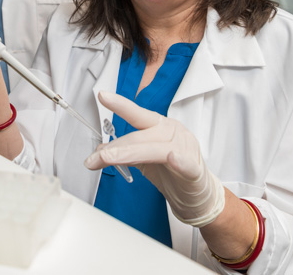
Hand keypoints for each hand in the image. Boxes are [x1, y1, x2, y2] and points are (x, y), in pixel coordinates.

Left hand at [85, 91, 224, 226]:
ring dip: (128, 154)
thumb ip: (124, 151)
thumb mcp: (143, 160)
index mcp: (160, 126)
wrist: (198, 195)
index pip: (137, 114)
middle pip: (139, 136)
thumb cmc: (172, 173)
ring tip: (108, 159)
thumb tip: (100, 149)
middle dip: (114, 148)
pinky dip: (178, 161)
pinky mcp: (194, 169)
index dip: (120, 105)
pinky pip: (185, 163)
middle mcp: (172, 132)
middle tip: (94, 157)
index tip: (102, 96)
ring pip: (154, 149)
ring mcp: (185, 148)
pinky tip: (172, 158)